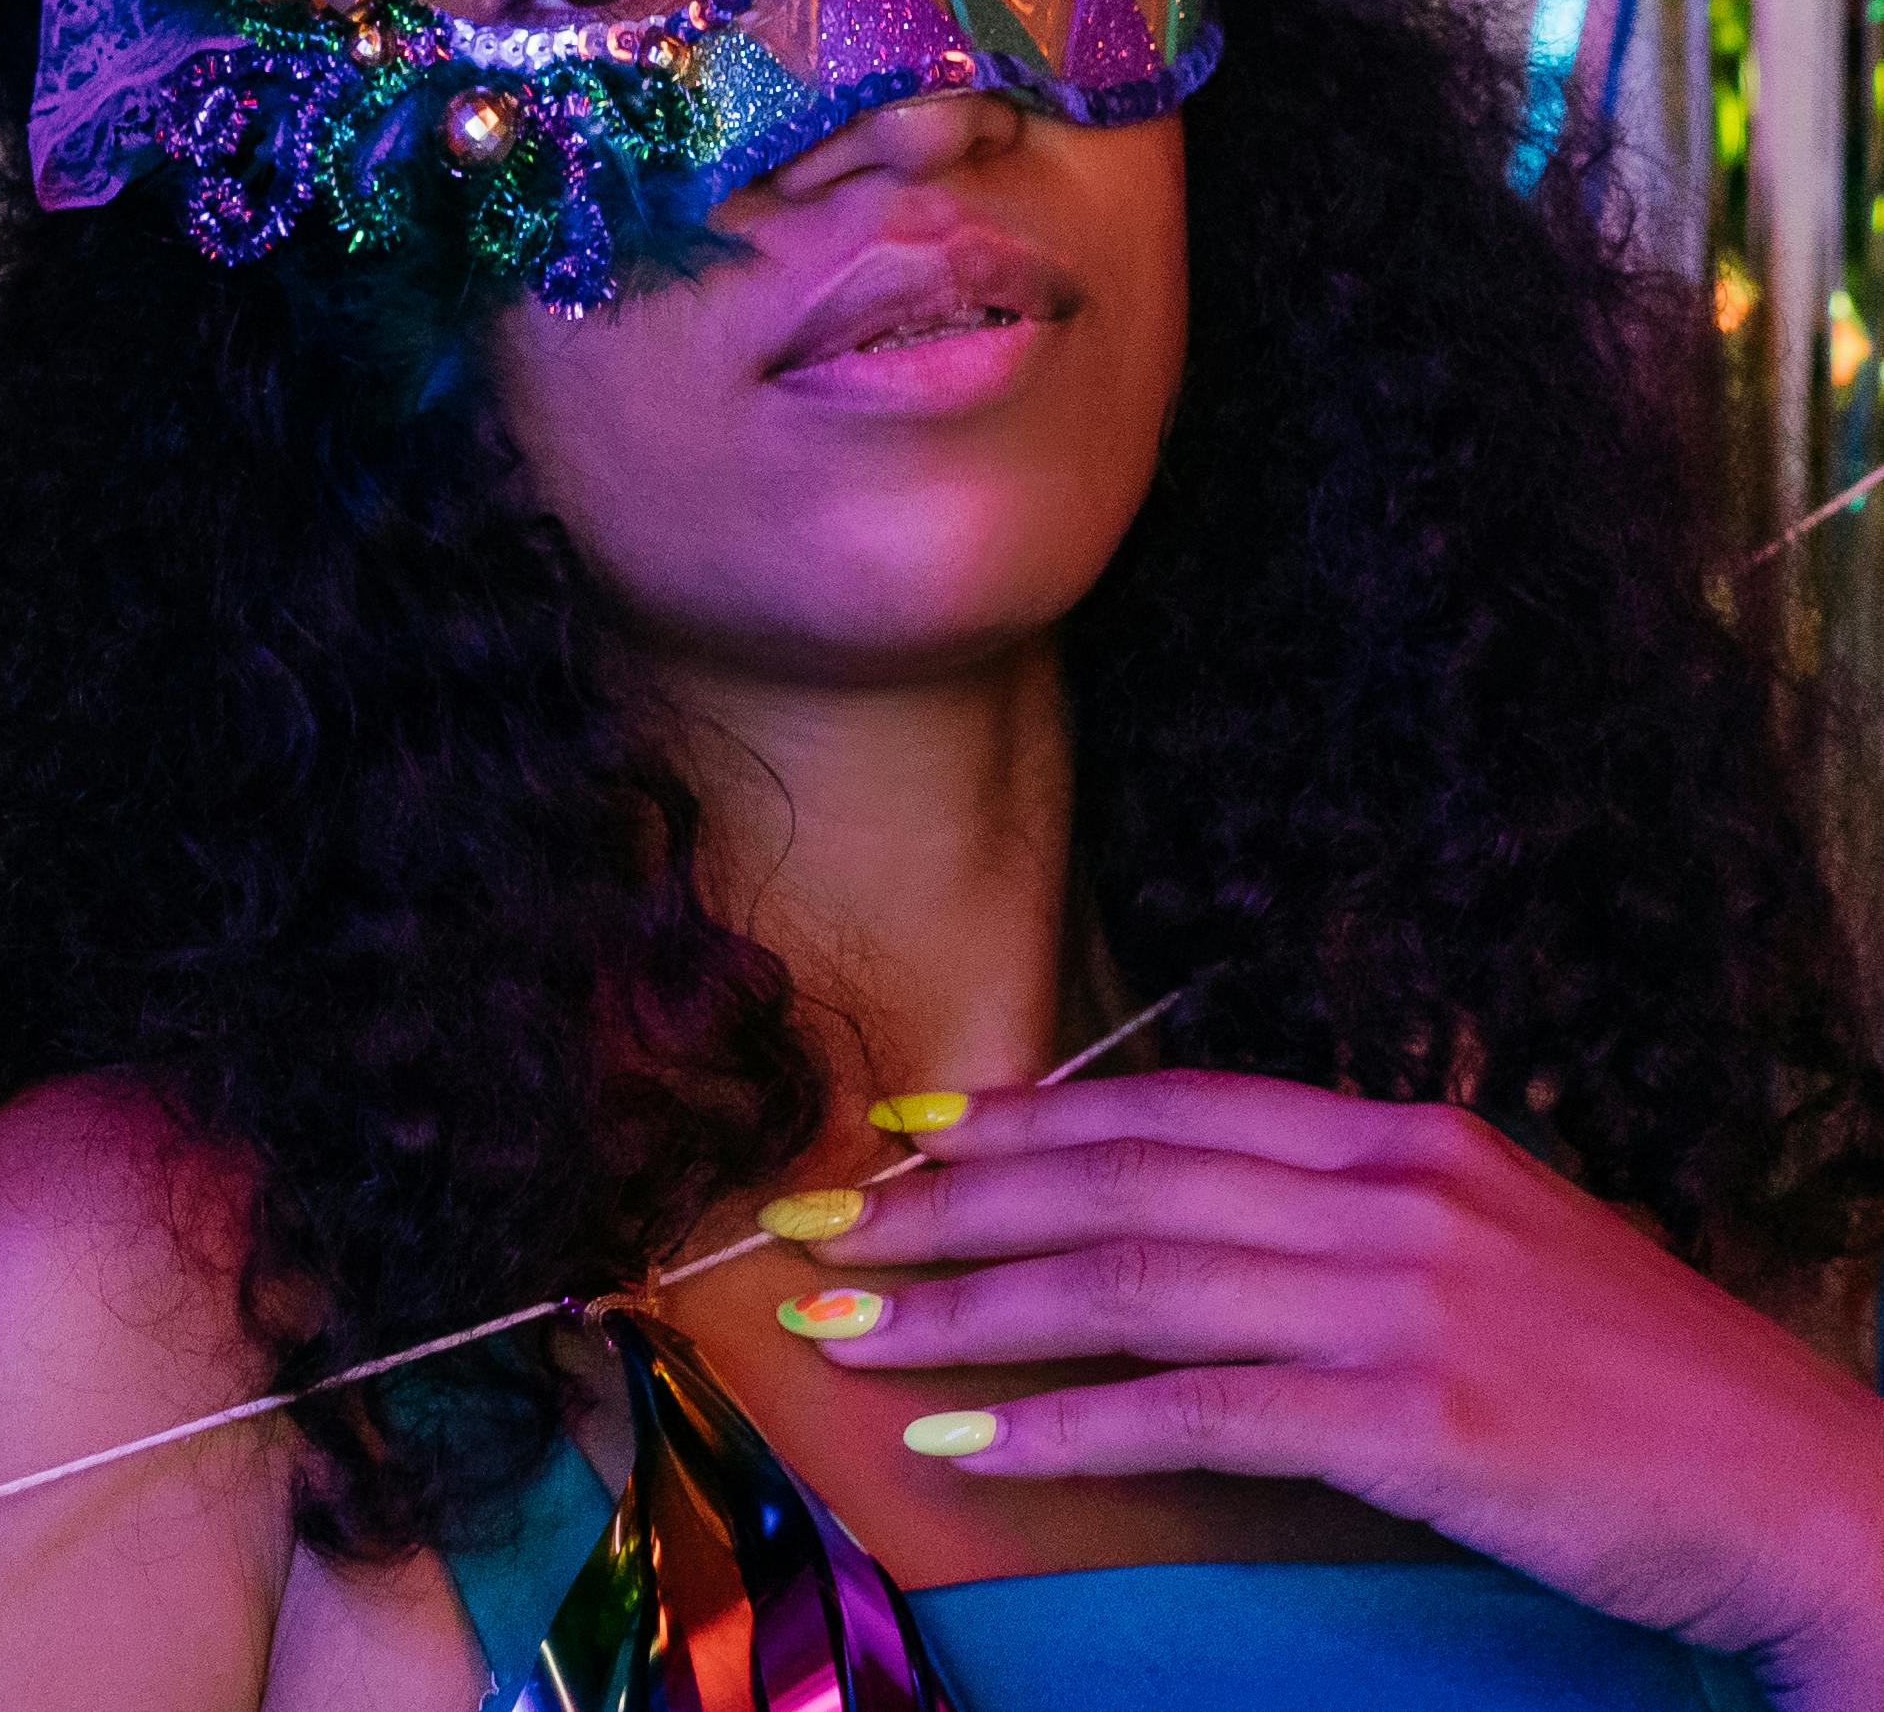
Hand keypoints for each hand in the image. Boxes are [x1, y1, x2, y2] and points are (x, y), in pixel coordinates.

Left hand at [781, 1067, 1883, 1698]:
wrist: (1809, 1495)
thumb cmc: (1651, 1393)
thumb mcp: (1505, 1249)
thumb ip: (1360, 1217)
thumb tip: (1206, 1214)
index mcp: (1413, 1140)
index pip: (1171, 1107)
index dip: (1020, 1119)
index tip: (900, 1138)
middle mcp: (1396, 1197)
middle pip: (1118, 1179)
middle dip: (946, 1204)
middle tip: (817, 1227)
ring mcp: (1403, 1304)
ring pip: (1128, 1283)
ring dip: (964, 1307)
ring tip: (843, 1325)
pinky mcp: (1412, 1422)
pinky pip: (1192, 1412)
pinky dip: (1061, 1421)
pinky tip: (964, 1435)